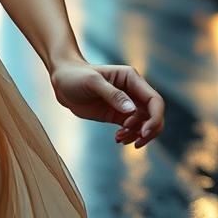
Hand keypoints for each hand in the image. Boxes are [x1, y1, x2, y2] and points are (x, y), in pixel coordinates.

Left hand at [49, 57, 164, 148]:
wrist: (62, 81)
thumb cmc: (75, 76)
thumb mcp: (92, 82)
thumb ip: (112, 94)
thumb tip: (131, 110)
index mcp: (131, 79)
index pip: (154, 100)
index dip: (155, 118)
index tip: (144, 132)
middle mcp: (133, 91)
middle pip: (154, 115)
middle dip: (149, 131)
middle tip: (135, 142)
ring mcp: (127, 104)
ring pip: (145, 124)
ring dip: (137, 135)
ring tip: (119, 138)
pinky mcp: (118, 115)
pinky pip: (132, 129)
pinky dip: (129, 136)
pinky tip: (117, 138)